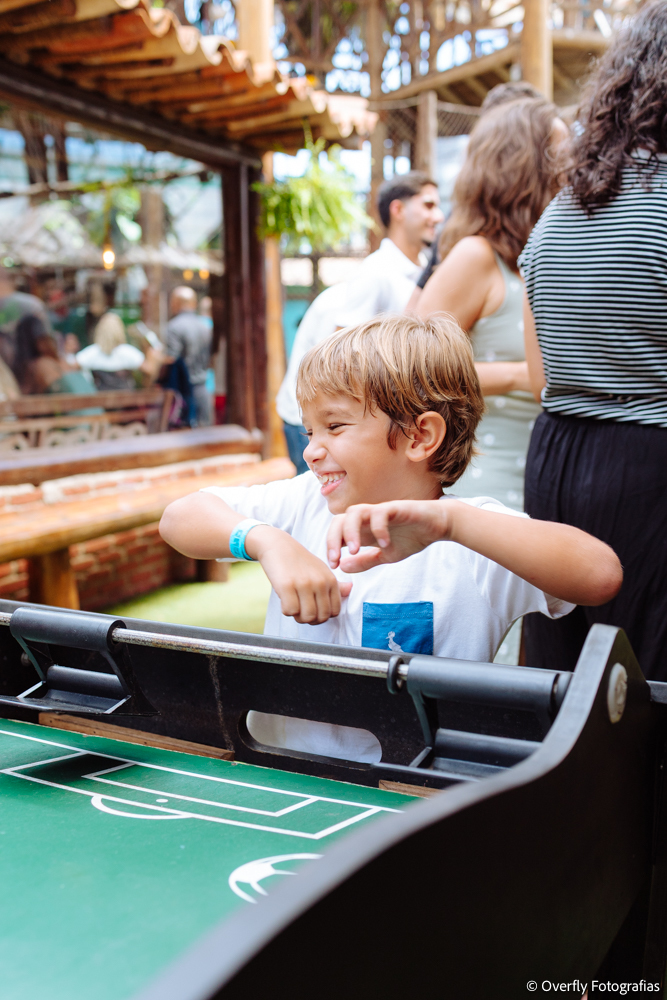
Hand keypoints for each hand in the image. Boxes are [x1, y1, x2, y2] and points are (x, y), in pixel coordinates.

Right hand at [247, 526, 351, 623]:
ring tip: (293, 605)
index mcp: (330, 579)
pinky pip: (290, 611)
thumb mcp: (321, 570)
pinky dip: (286, 610)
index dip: (323, 616)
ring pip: (307, 617)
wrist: (277, 545)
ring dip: (298, 616)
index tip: (313, 610)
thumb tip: (349, 589)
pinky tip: (284, 600)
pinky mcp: (287, 585)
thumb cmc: (299, 560)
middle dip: (310, 619)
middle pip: (321, 617)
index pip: (335, 611)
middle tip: (301, 610)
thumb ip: (335, 584)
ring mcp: (304, 584)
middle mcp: (320, 582)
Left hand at [327, 500, 450, 573]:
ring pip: (354, 512)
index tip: (334, 565)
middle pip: (339, 519)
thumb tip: (342, 567)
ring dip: (350, 532)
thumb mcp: (386, 556)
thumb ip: (365, 561)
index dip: (330, 546)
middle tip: (336, 559)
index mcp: (363, 529)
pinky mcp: (395, 507)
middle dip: (333, 539)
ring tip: (355, 550)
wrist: (437, 526)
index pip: (337, 532)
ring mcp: (380, 511)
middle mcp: (368, 518)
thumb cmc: (412, 537)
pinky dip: (379, 528)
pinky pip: (380, 513)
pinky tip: (385, 544)